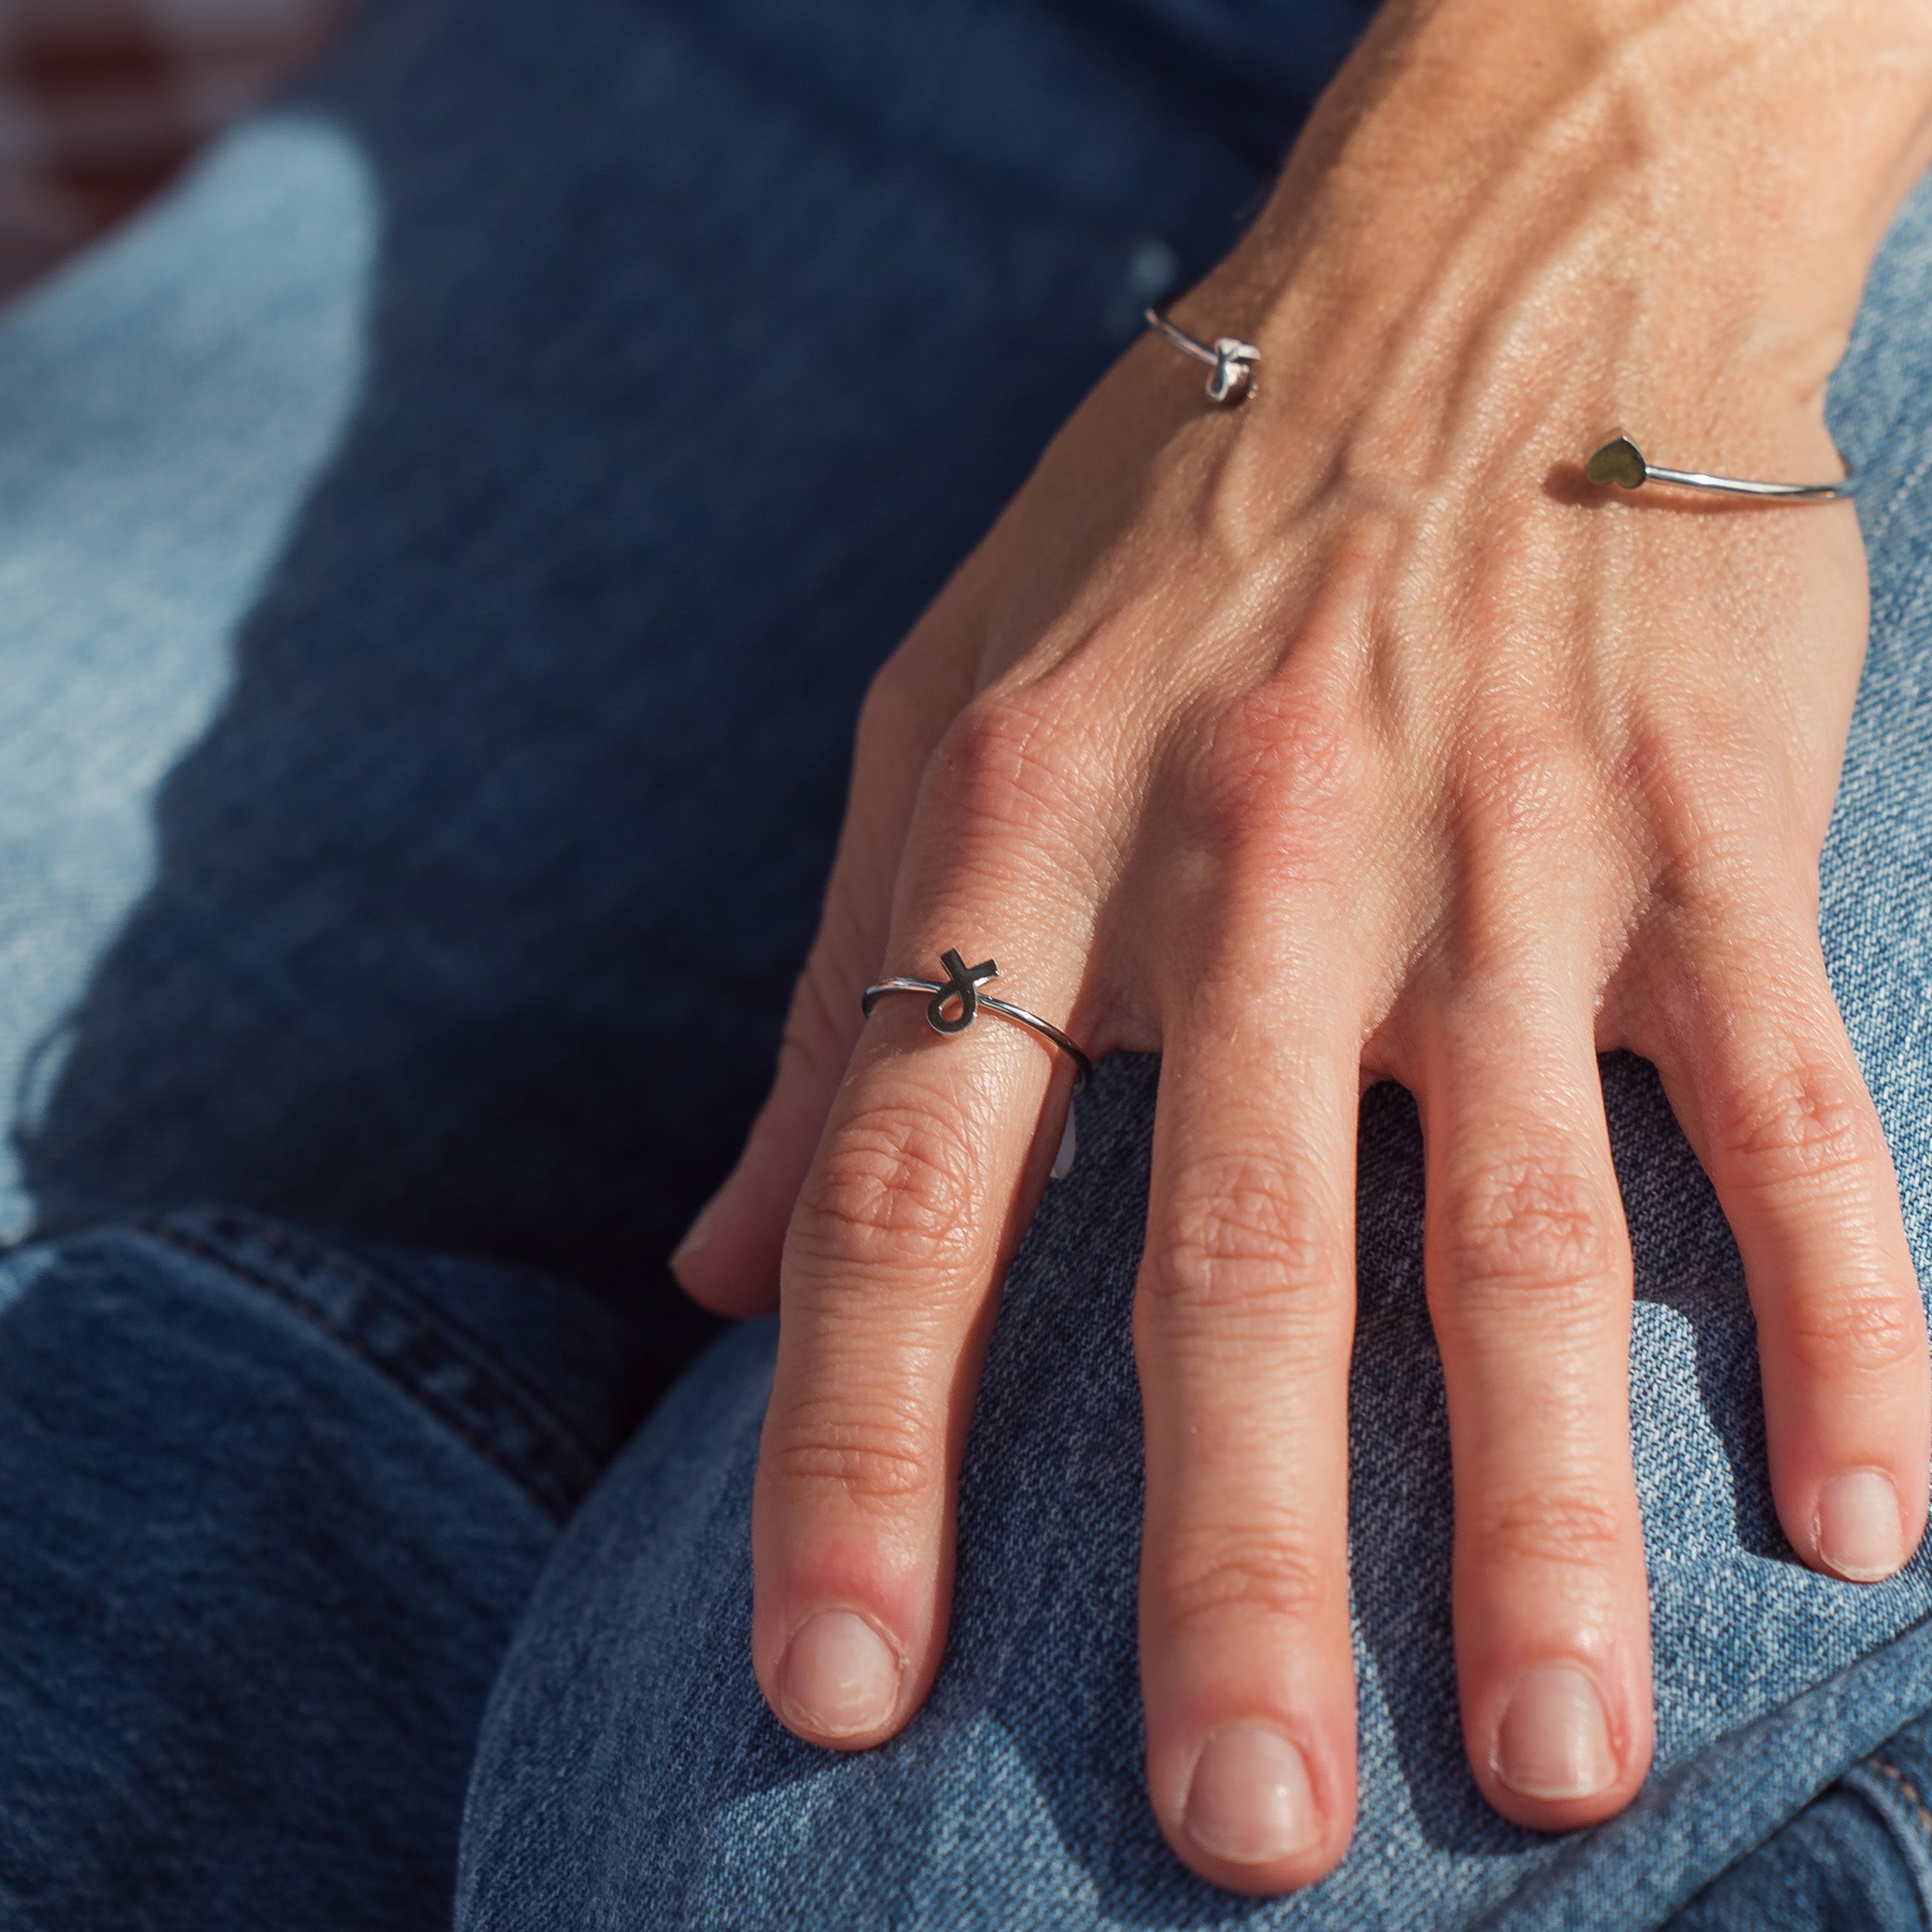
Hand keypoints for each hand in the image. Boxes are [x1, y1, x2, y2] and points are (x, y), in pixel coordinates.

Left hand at [674, 0, 1931, 1892]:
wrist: (1477, 268)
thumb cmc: (1172, 521)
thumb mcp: (934, 712)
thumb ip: (837, 999)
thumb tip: (719, 1272)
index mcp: (1037, 822)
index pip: (920, 1185)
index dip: (862, 1449)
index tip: (835, 1692)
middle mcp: (1271, 853)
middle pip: (1238, 1258)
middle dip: (1229, 1565)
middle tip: (1239, 1834)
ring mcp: (1512, 854)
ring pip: (1529, 1232)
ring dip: (1544, 1518)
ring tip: (1551, 1768)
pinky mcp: (1711, 839)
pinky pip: (1790, 1113)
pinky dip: (1842, 1318)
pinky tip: (1861, 1533)